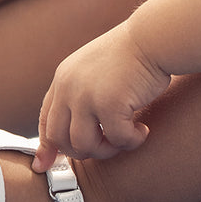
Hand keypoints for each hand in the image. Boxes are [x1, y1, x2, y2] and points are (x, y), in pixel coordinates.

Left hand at [34, 21, 170, 168]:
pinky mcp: (110, 104)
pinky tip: (144, 130)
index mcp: (63, 78)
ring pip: (84, 146)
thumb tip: (73, 132)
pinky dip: (132, 140)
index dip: (48, 146)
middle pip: (60, 139)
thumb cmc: (132, 54)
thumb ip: (80, 95)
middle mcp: (69, 87)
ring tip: (127, 137)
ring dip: (107, 149)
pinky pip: (117, 140)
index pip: (46, 120)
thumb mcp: (95, 70)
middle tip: (108, 145)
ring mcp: (87, 96)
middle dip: (83, 151)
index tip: (48, 164)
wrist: (154, 36)